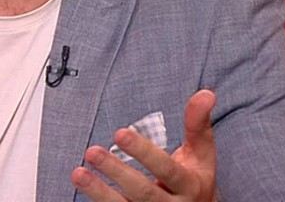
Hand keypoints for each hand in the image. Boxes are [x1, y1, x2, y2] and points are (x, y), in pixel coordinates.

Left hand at [71, 90, 216, 200]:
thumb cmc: (195, 179)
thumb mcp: (202, 153)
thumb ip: (198, 123)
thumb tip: (206, 93)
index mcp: (190, 186)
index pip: (166, 169)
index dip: (143, 152)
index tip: (120, 133)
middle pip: (144, 192)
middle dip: (117, 172)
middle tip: (92, 152)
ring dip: (100, 192)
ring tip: (78, 173)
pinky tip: (84, 187)